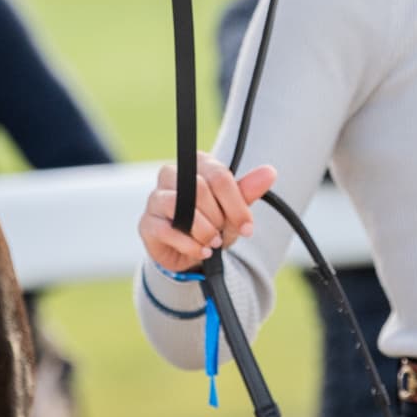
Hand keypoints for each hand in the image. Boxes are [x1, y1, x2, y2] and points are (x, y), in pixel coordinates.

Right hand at [139, 153, 275, 274]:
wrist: (192, 253)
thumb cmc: (213, 224)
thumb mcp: (233, 210)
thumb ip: (248, 190)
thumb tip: (269, 172)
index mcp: (196, 164)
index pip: (218, 175)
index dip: (236, 204)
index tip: (247, 226)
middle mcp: (171, 175)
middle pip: (199, 188)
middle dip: (218, 218)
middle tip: (222, 233)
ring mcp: (156, 198)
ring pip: (180, 205)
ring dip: (203, 229)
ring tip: (212, 242)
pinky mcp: (147, 223)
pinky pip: (168, 229)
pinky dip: (190, 244)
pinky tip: (201, 250)